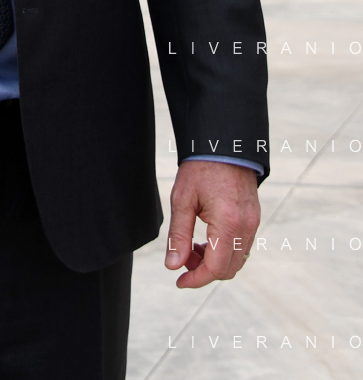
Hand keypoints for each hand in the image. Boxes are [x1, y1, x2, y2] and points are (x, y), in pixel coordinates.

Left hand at [165, 160, 259, 288]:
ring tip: (192, 246)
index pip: (216, 268)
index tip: (179, 281)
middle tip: (182, 258)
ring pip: (236, 260)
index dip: (196, 279)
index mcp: (228, 223)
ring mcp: (253, 223)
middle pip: (228, 269)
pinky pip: (242, 247)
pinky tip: (206, 239)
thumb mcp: (182, 200)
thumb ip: (178, 235)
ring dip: (214, 262)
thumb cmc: (201, 168)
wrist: (224, 144)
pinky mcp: (254, 218)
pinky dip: (224, 251)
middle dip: (204, 271)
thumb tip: (173, 266)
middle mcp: (246, 227)